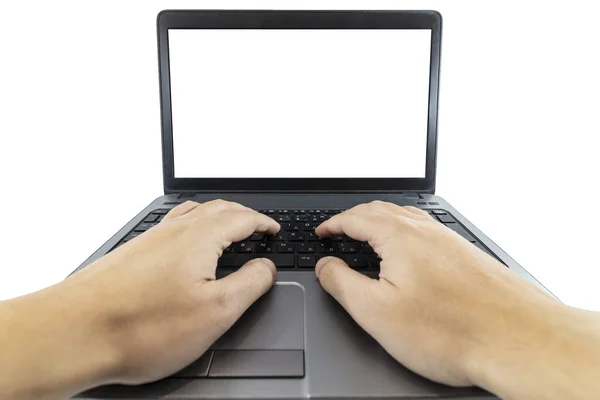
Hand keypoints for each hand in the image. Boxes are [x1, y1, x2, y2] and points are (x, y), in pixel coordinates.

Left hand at [70, 200, 279, 383]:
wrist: (74, 332)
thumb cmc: (142, 326)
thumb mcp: (216, 311)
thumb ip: (250, 284)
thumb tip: (267, 268)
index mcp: (199, 237)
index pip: (242, 218)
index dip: (263, 223)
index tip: (273, 230)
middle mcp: (173, 231)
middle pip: (217, 209)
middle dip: (242, 215)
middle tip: (256, 227)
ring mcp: (149, 240)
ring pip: (192, 214)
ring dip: (216, 216)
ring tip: (226, 228)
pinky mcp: (133, 253)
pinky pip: (171, 227)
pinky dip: (192, 227)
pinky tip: (186, 246)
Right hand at [314, 201, 571, 391]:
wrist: (517, 340)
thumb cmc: (451, 330)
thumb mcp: (376, 312)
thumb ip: (342, 283)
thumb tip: (325, 265)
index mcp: (399, 236)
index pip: (355, 218)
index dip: (332, 225)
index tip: (322, 233)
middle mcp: (426, 230)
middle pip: (381, 211)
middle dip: (354, 219)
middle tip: (339, 231)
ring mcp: (449, 239)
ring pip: (405, 218)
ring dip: (380, 222)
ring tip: (368, 236)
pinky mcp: (466, 254)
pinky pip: (426, 231)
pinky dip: (404, 233)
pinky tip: (408, 253)